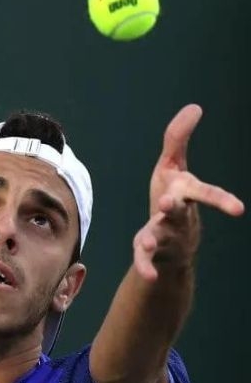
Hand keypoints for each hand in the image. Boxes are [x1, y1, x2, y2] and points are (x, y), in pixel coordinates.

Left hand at [133, 104, 244, 280]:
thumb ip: (178, 138)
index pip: (204, 193)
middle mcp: (178, 215)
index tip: (238, 209)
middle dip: (175, 209)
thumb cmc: (173, 195)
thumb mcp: (173, 165)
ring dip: (152, 239)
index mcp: (184, 193)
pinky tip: (146, 276)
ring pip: (158, 235)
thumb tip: (195, 106)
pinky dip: (145, 264)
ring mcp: (165, 233)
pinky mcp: (149, 248)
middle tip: (169, 205)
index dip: (220, 200)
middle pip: (178, 212)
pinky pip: (146, 258)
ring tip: (145, 244)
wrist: (174, 240)